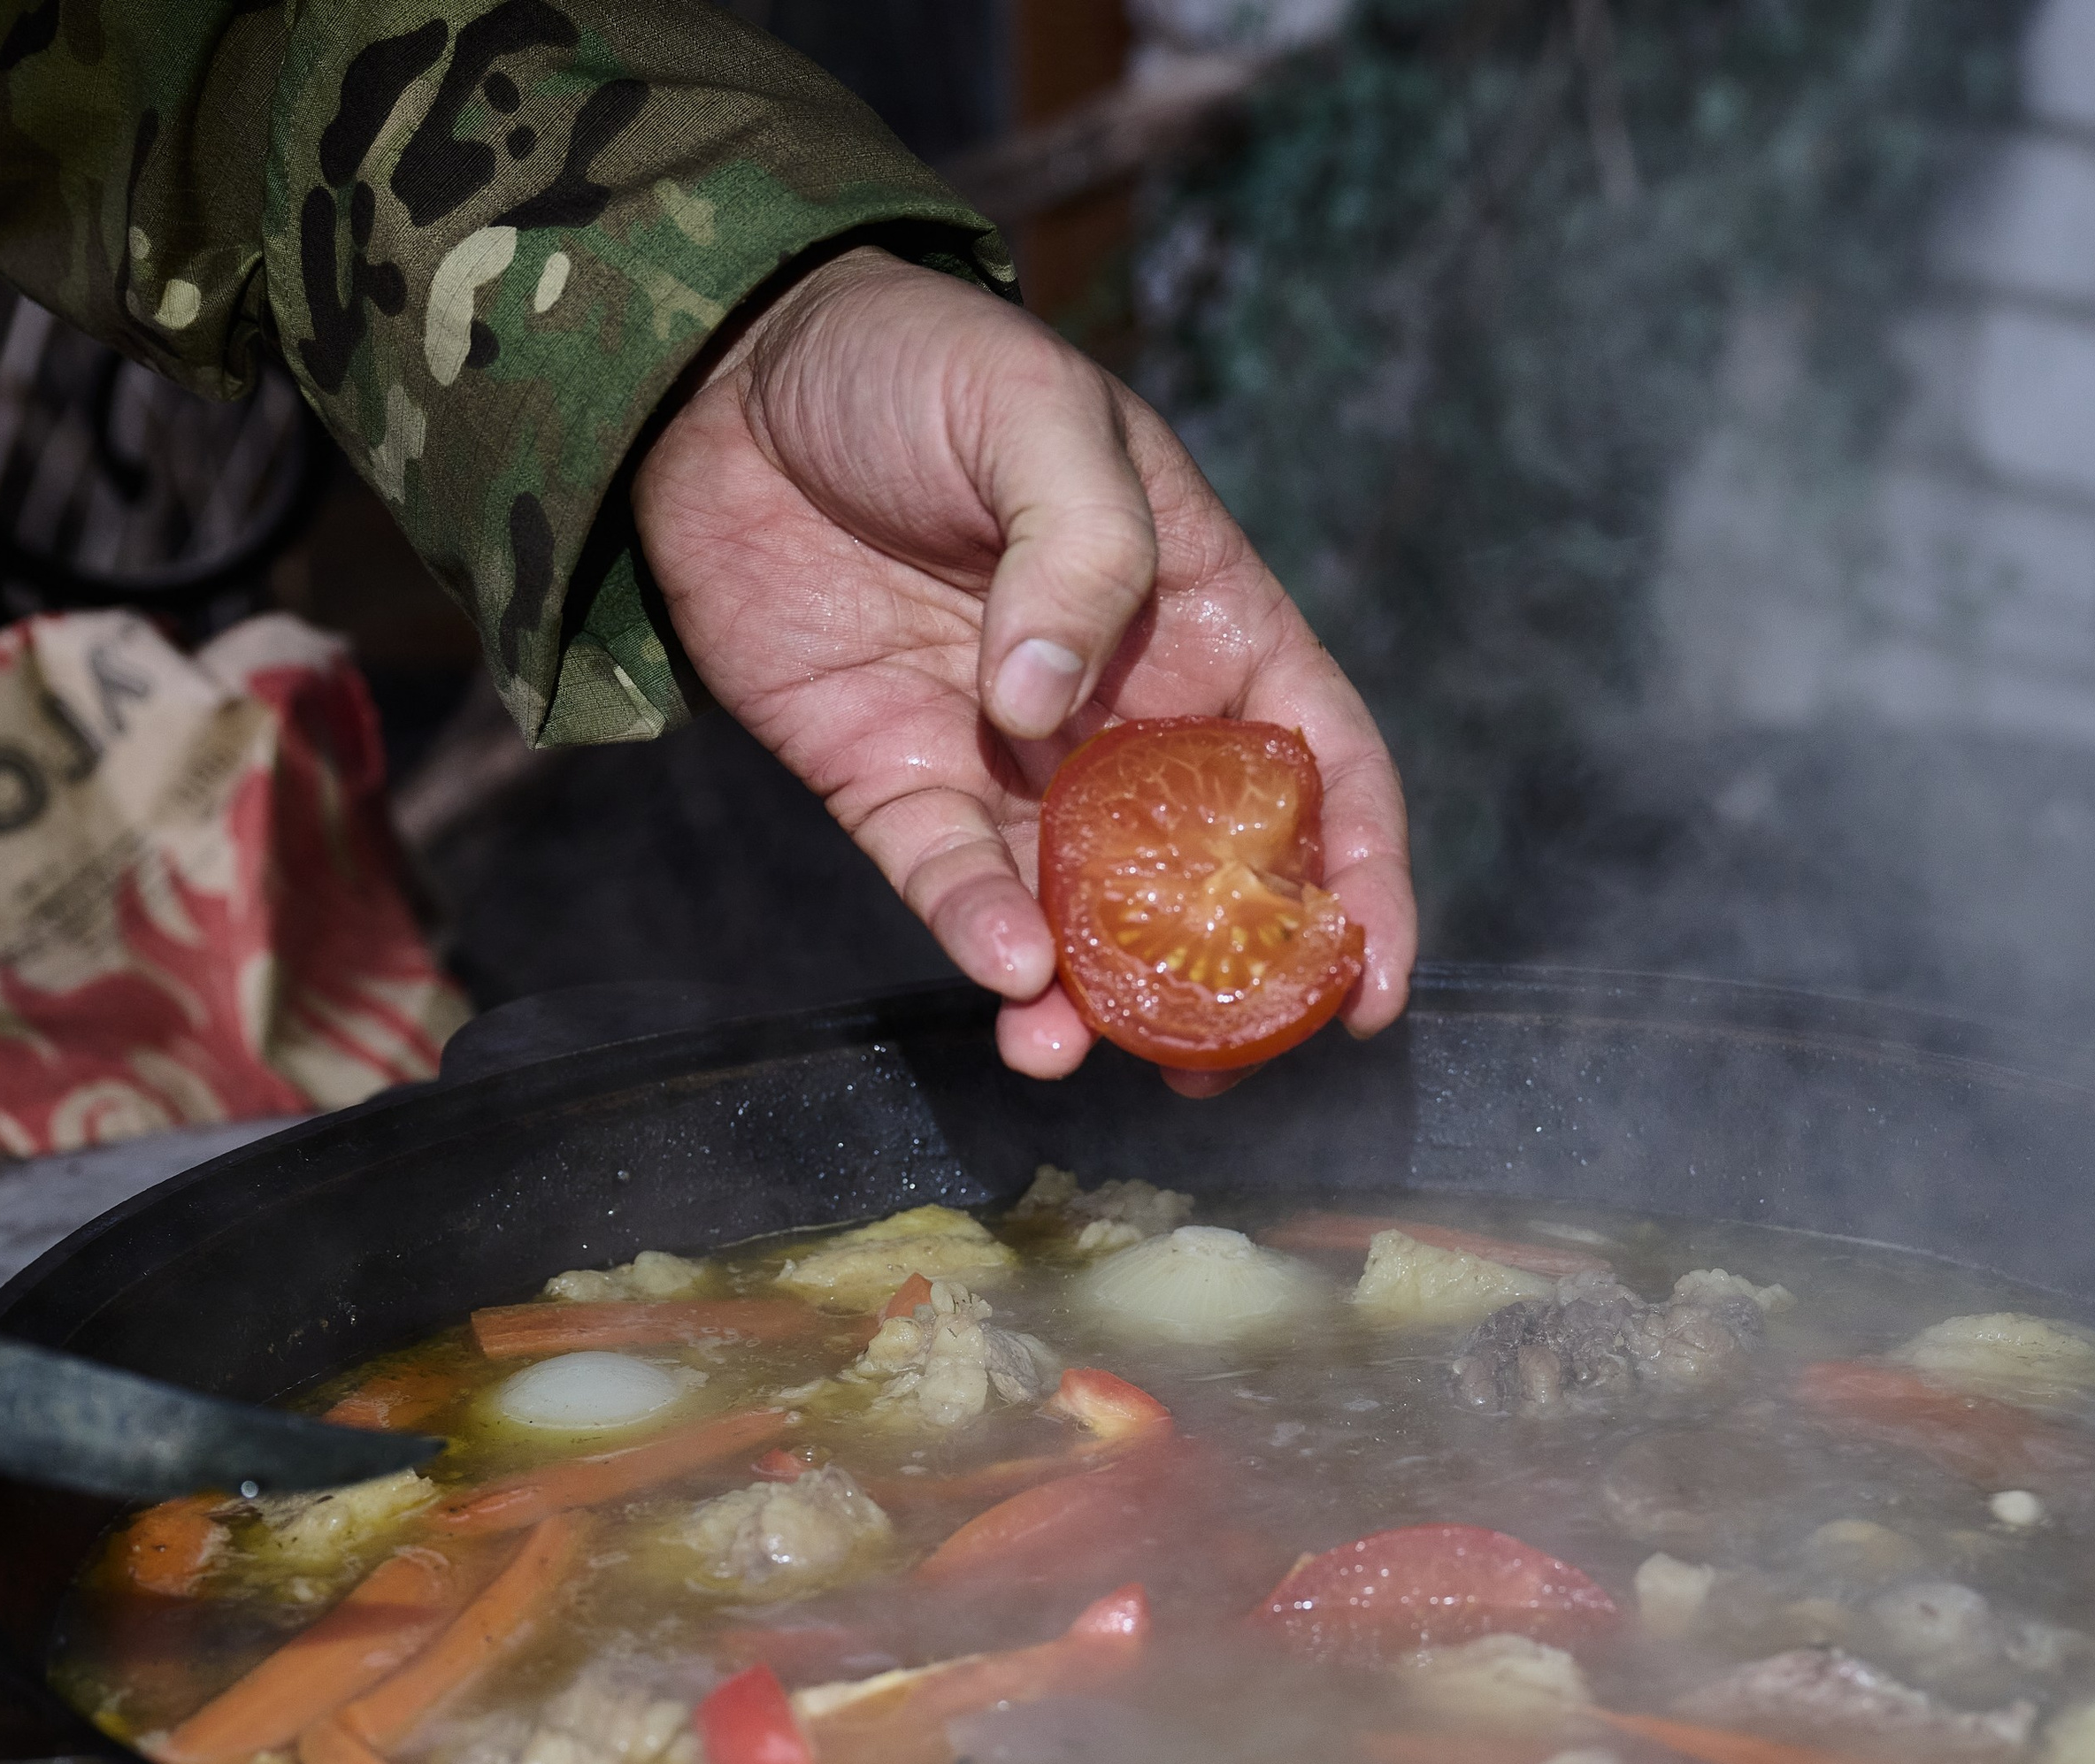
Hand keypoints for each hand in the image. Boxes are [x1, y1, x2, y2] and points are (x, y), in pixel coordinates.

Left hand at [632, 245, 1415, 1092]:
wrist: (726, 384)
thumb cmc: (913, 366)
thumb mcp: (1035, 416)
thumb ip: (1078, 552)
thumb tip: (1043, 708)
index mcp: (1204, 624)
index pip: (1320, 765)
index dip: (1361, 878)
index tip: (1368, 981)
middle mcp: (1122, 714)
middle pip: (1209, 876)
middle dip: (1224, 981)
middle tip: (1217, 1065)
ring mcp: (1010, 765)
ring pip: (1078, 912)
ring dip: (1089, 994)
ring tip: (1073, 1046)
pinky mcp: (899, 790)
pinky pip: (951, 885)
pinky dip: (980, 935)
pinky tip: (1003, 971)